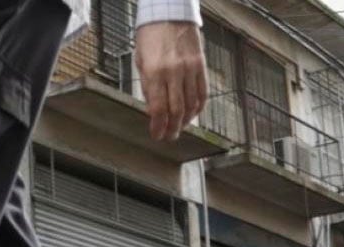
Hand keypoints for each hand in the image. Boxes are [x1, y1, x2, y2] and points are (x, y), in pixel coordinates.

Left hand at [134, 22, 207, 141]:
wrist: (169, 12)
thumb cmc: (151, 35)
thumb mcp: (141, 60)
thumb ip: (147, 86)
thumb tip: (153, 110)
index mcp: (155, 71)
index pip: (158, 108)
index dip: (158, 126)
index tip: (156, 135)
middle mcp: (173, 72)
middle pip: (176, 111)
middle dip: (172, 128)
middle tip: (169, 137)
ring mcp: (189, 69)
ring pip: (191, 104)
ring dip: (185, 121)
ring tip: (179, 127)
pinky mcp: (200, 65)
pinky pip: (202, 92)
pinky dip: (198, 107)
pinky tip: (192, 114)